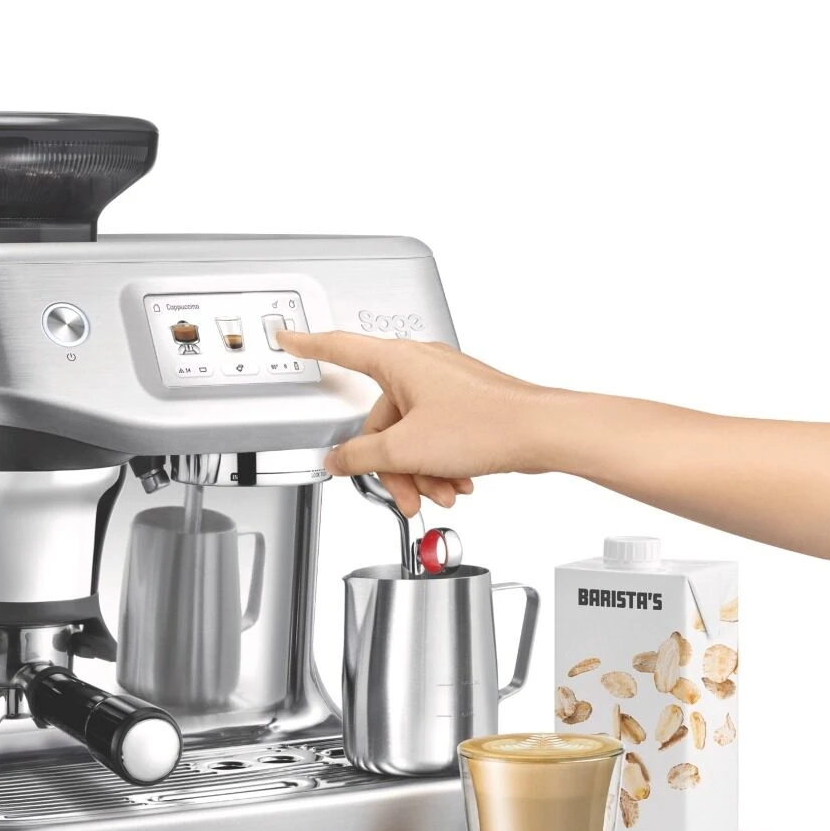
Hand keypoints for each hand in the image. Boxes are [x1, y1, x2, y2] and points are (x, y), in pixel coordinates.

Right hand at [278, 331, 554, 515]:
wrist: (541, 433)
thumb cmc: (486, 425)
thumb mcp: (406, 449)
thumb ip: (362, 455)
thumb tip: (339, 458)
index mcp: (399, 362)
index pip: (339, 348)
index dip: (308, 344)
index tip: (288, 337)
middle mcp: (421, 366)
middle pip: (381, 420)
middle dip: (391, 464)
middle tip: (403, 493)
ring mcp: (446, 385)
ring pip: (410, 434)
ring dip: (419, 470)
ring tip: (439, 490)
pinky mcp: (466, 404)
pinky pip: (435, 435)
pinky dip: (440, 463)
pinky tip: (456, 482)